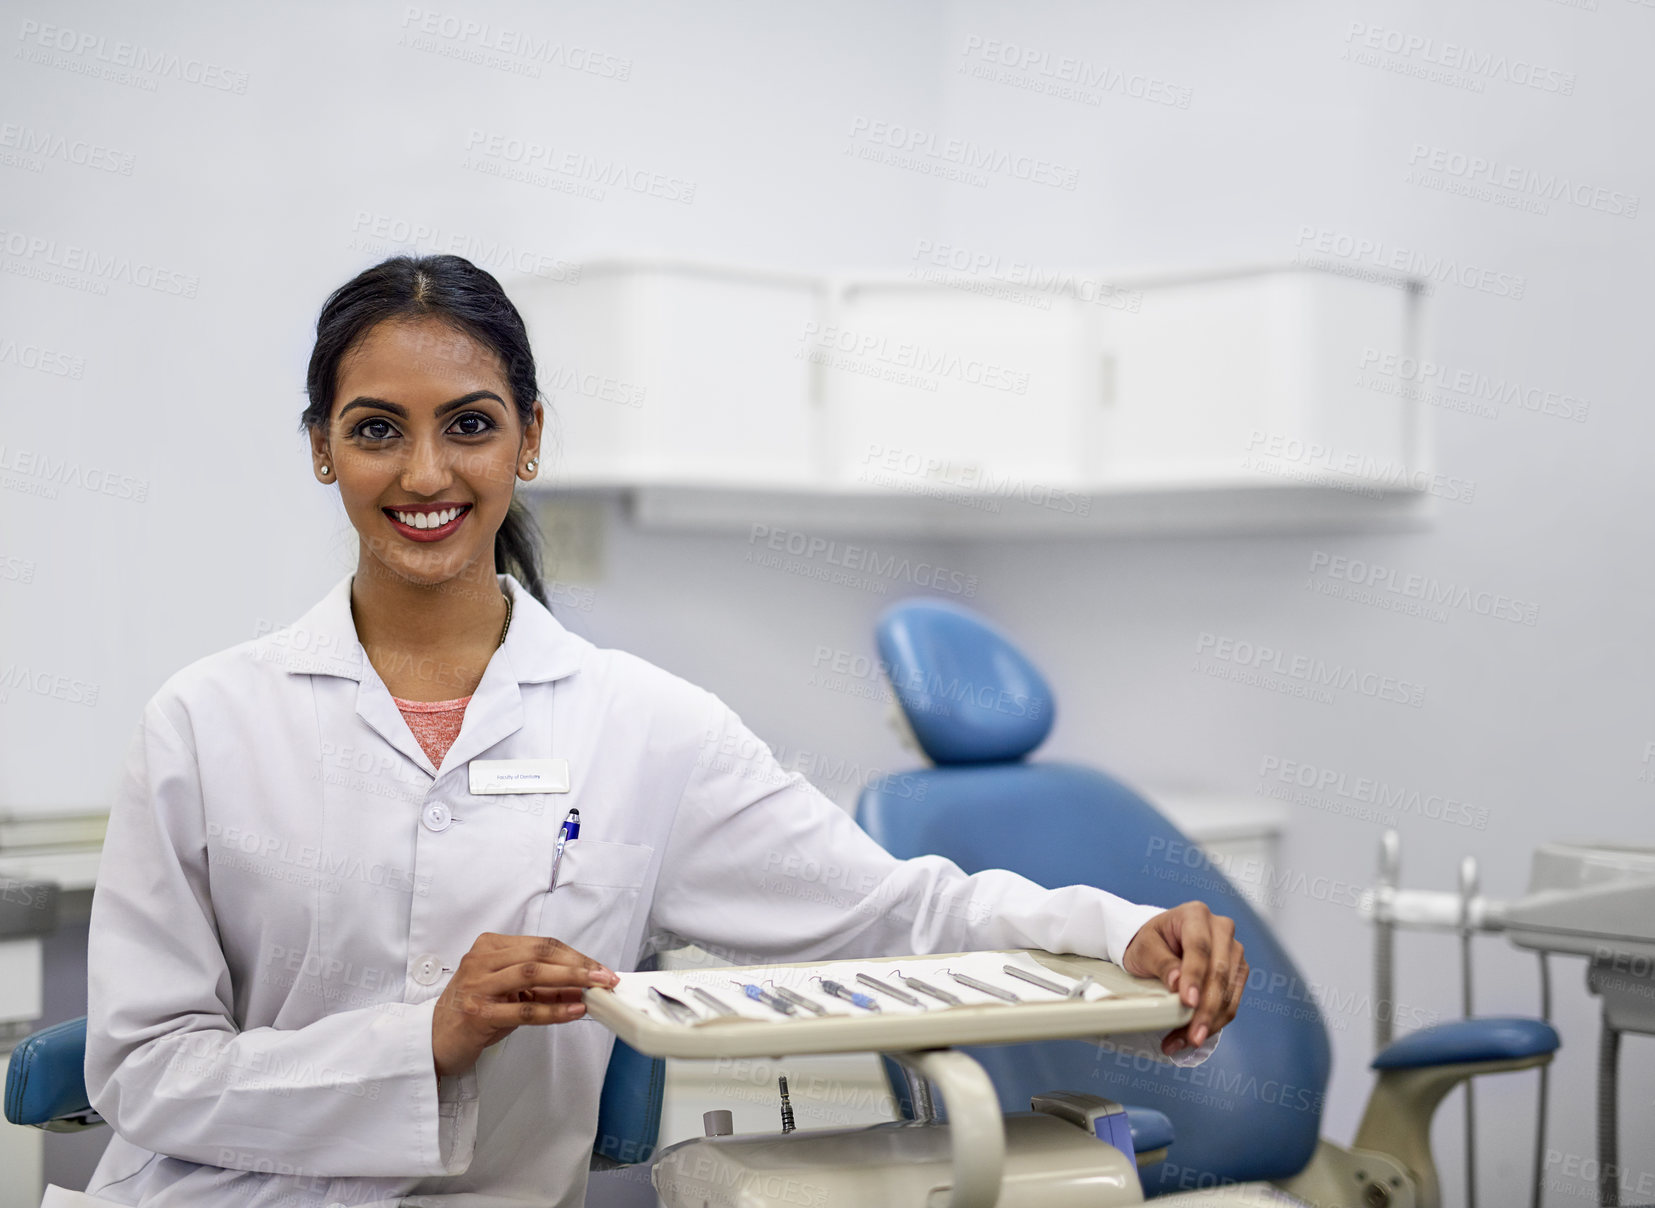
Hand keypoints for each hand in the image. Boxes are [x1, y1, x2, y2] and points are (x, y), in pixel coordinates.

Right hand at [432, 933, 618, 1077]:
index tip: (599, 967)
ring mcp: (477, 985)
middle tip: (605, 976)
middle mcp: (481, 960)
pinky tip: (573, 1011)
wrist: (435, 1041)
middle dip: (577, 965)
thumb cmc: (474, 1012)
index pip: (541, 944)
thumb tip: (583, 986)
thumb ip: (542, 986)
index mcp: (489, 947)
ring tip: (595, 990)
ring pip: (532, 975)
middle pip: (539, 954)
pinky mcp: (477, 1013)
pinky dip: (553, 1010)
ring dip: (569, 981)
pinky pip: (524, 1009)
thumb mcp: (508, 992)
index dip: (574, 955)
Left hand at [1120, 901, 1246, 1055]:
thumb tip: (1178, 982)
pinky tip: (1195, 1035)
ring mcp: (1233, 951)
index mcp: (1195, 914)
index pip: (1199, 948)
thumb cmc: (1150, 941)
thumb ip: (1160, 961)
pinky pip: (1231, 1001)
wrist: (1158, 942)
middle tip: (1191, 1035)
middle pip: (1218, 973)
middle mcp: (1221, 929)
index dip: (1194, 976)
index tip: (1188, 1002)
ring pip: (1229, 992)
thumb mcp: (1144, 947)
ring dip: (1210, 1021)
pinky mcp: (1237, 972)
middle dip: (1205, 1009)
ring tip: (1186, 1041)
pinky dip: (1215, 1022)